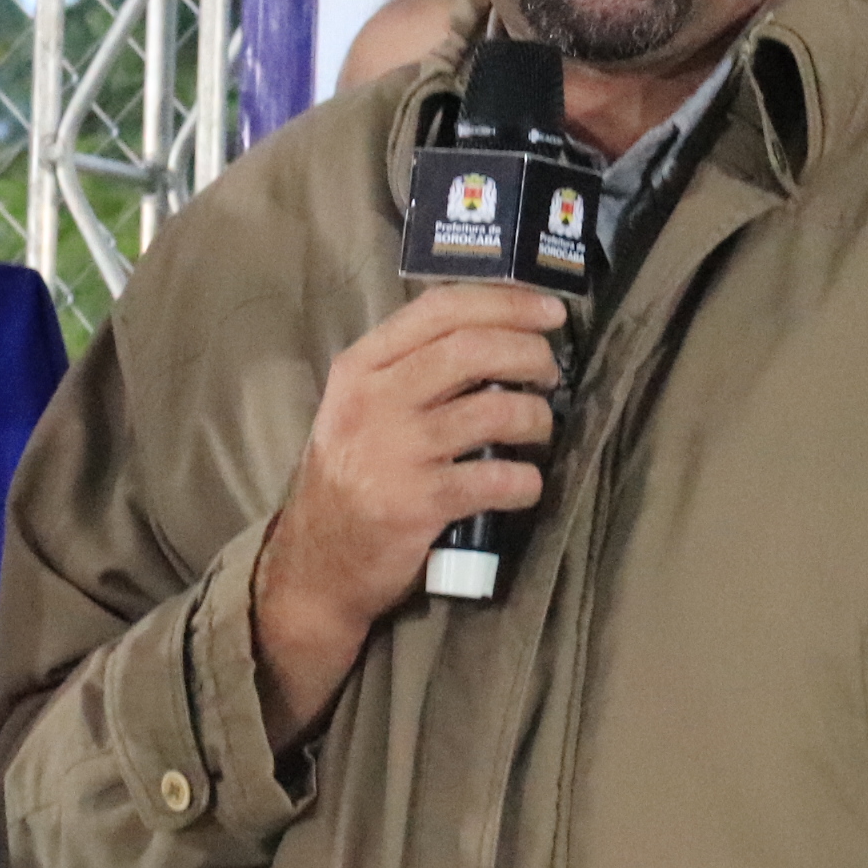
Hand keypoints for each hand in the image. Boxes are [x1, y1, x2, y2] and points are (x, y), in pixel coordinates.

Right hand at [251, 285, 565, 745]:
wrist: (316, 565)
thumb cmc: (350, 479)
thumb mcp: (358, 409)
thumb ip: (409, 369)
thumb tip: (499, 336)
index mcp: (360, 367)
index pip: (440, 308)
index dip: (506, 302)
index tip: (550, 312)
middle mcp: (374, 401)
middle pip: (473, 349)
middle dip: (530, 354)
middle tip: (551, 373)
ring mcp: (395, 452)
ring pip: (494, 411)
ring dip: (536, 417)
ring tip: (540, 430)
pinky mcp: (418, 503)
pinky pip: (496, 479)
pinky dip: (526, 481)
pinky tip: (526, 485)